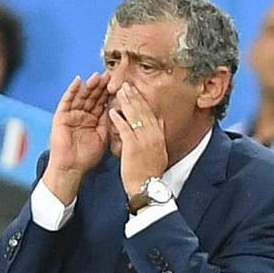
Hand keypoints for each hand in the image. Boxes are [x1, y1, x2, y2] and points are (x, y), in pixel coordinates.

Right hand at [39, 73, 110, 202]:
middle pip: (93, 97)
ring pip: (81, 96)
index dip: (110, 93)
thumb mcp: (103, 137)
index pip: (103, 103)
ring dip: (89, 85)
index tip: (120, 83)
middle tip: (110, 75)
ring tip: (97, 76)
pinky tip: (78, 81)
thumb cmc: (87, 157)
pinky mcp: (61, 116)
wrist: (71, 168)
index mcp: (94, 120)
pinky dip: (72, 90)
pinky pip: (66, 101)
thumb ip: (110, 123)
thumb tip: (121, 110)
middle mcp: (83, 115)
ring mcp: (72, 115)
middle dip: (101, 86)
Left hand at [110, 84, 168, 198]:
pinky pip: (125, 128)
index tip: (136, 91)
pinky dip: (119, 118)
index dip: (142, 100)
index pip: (151, 113)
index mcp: (158, 136)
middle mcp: (153, 135)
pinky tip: (112, 111)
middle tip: (126, 85)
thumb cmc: (150, 172)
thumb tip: (160, 120)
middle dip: (134, 96)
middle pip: (143, 111)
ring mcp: (144, 140)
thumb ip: (159, 134)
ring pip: (135, 116)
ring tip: (119, 92)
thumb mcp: (160, 151)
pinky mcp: (133, 146)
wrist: (147, 187)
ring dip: (126, 102)